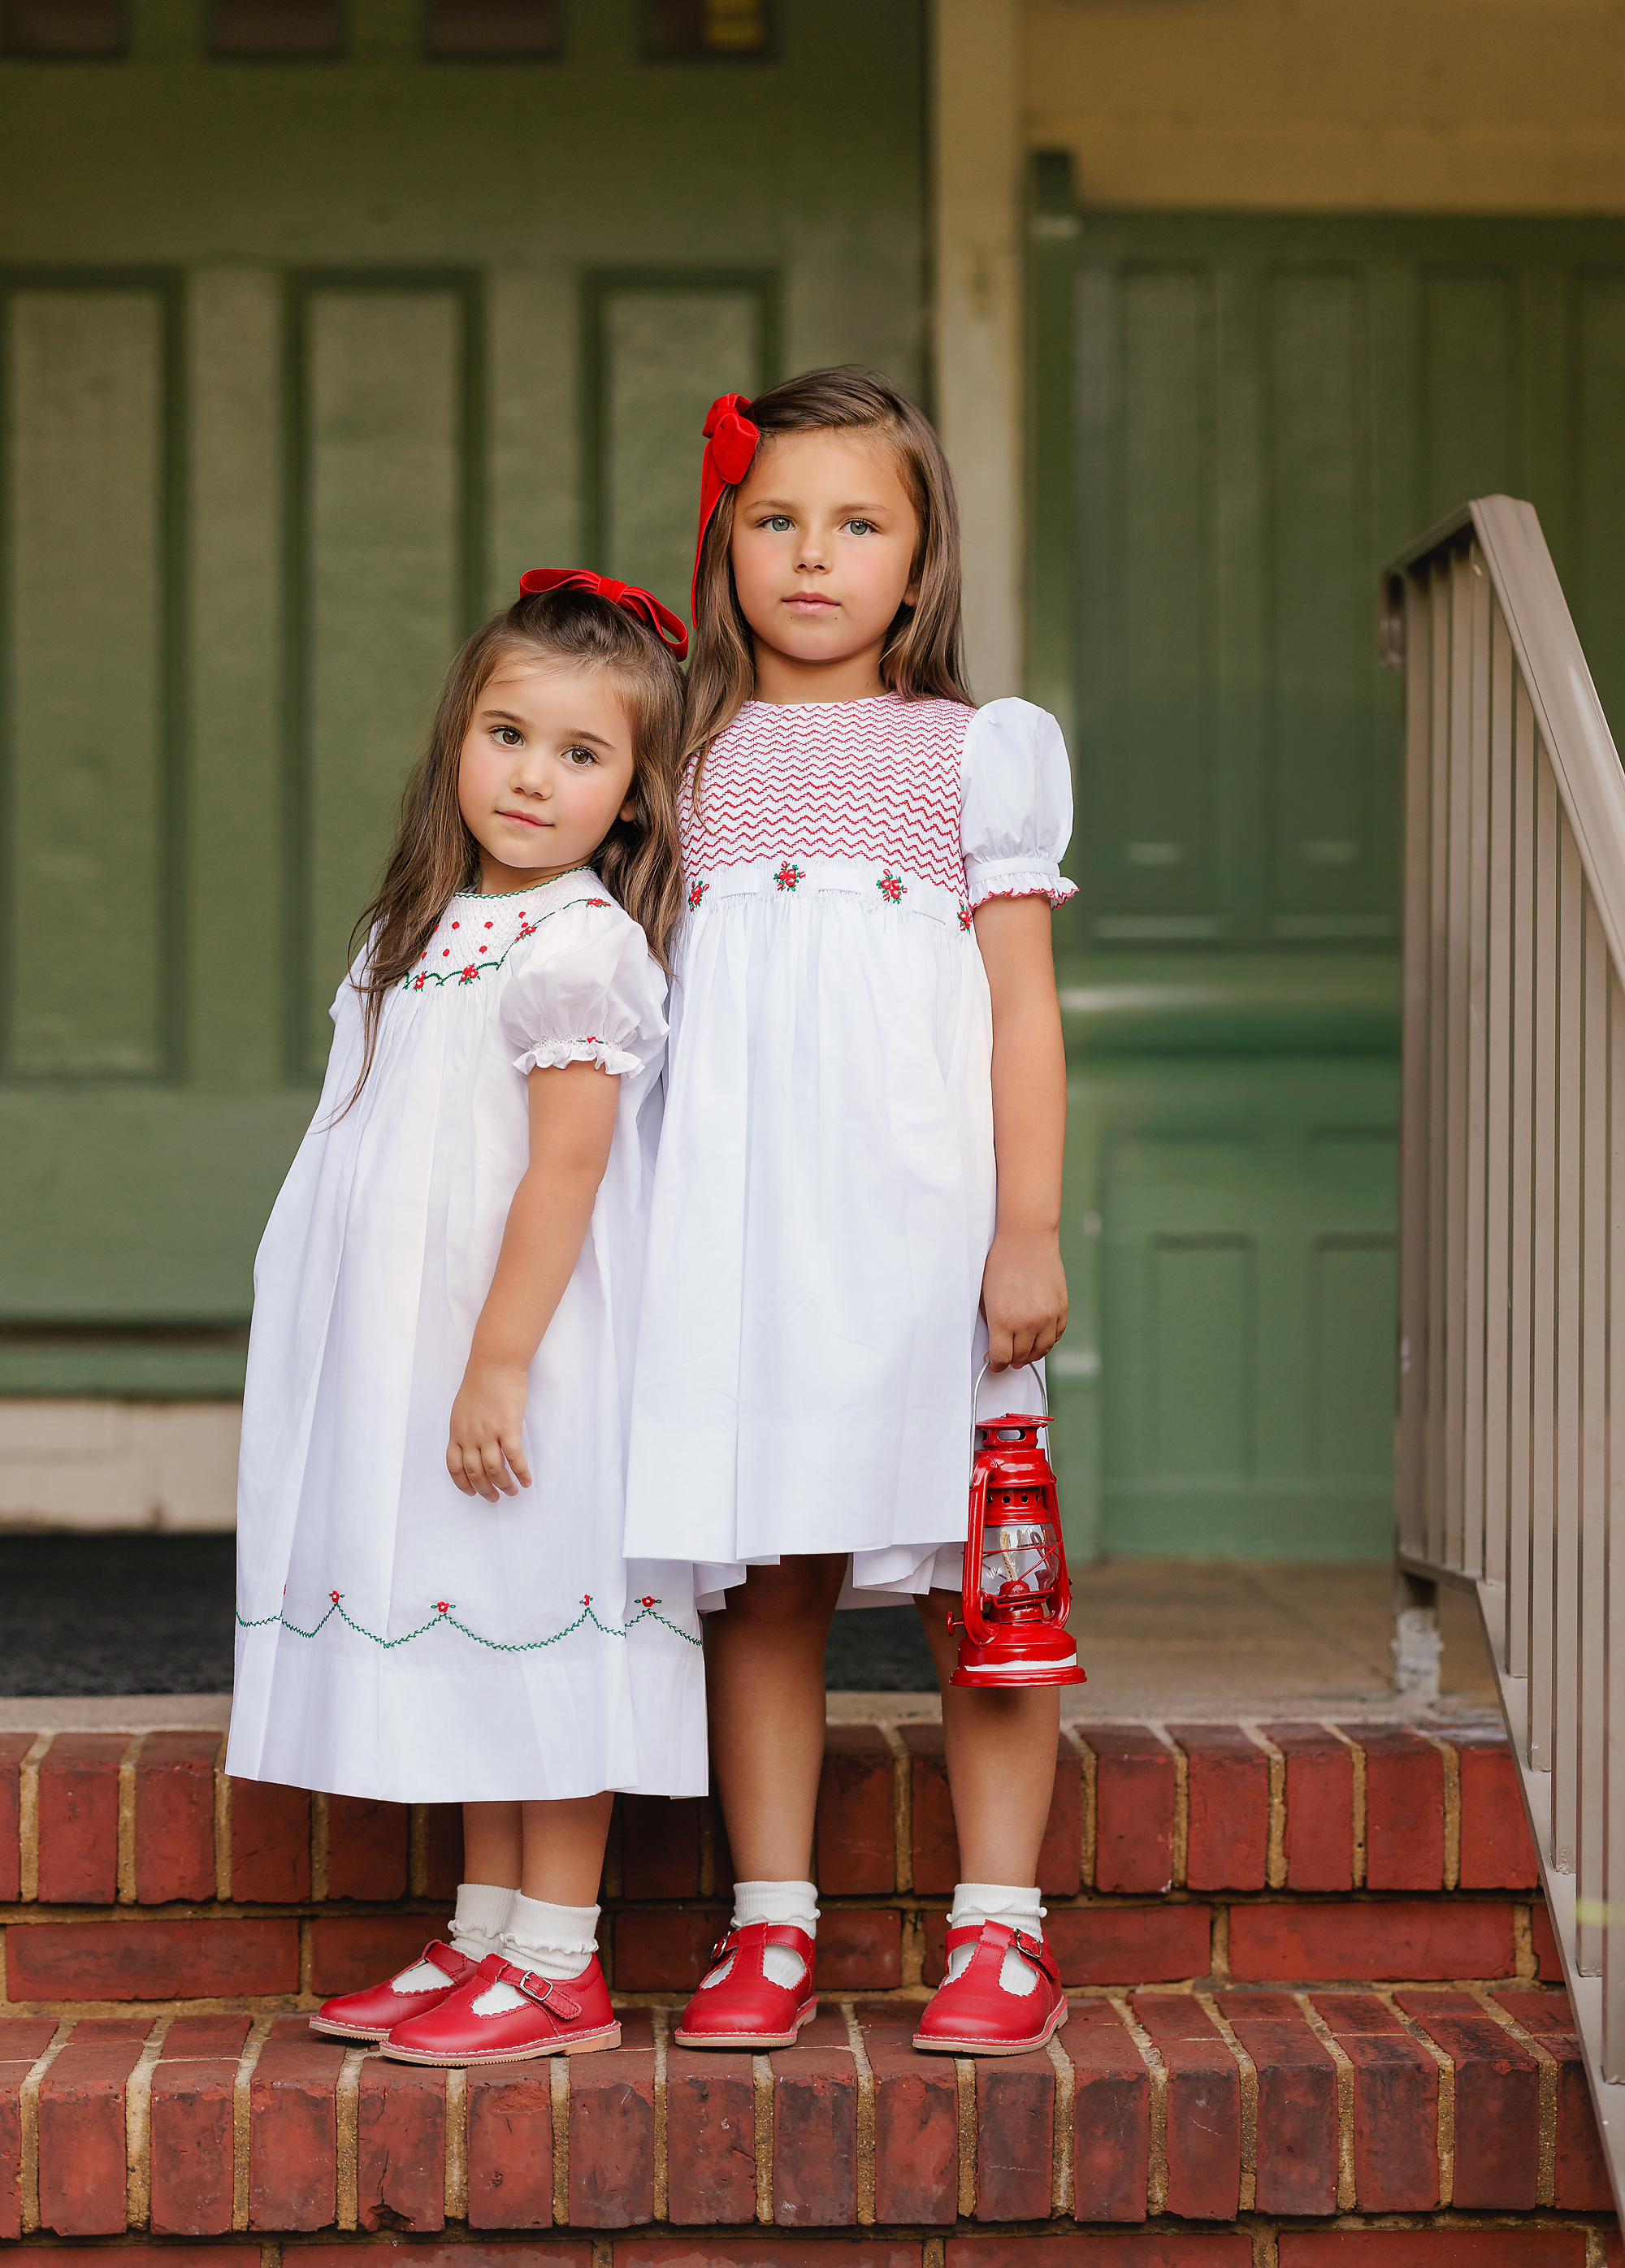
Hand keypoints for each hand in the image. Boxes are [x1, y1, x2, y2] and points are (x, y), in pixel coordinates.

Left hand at [447, 1359, 532, 1499]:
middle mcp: (470, 1436)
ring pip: (494, 1470)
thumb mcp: (462, 1409)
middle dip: (484, 1489)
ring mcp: (488, 1433)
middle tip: (494, 1497)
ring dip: (504, 1485)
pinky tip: (526, 1481)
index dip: (463, 1483)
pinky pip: (514, 1458)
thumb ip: (465, 1429)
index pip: (454, 1466)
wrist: (494, 1364)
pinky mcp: (508, 1428)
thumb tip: (471, 1444)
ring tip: (512, 1492)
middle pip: (475, 1472)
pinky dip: (521, 1473)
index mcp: (457, 1432)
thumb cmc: (479, 1382)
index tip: (472, 1492)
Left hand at [981, 1228, 1067, 1370]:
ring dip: (1031, 1354)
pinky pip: (1056, 1335)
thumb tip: (997, 1344)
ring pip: (1042, 1350)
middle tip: (1006, 1357)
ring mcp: (1048, 1316)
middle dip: (1011, 1359)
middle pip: (1021, 1356)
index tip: (993, 1362)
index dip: (995, 1364)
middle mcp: (1028, 1322)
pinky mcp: (1061, 1308)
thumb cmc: (1001, 1263)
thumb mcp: (987, 1296)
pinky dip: (1047, 1341)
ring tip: (1023, 1352)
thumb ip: (992, 1323)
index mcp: (1004, 1320)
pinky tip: (1038, 1338)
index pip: (1002, 1357)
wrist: (1027, 1239)